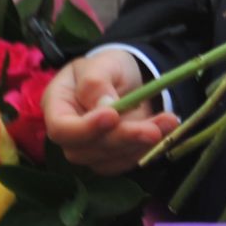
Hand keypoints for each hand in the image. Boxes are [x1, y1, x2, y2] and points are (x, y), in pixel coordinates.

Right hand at [42, 50, 179, 173]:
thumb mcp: (101, 64)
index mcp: (56, 105)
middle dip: (122, 139)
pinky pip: (125, 162)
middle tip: (152, 130)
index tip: (113, 115)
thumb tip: (105, 107)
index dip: (85, 128)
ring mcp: (88, 148)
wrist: (128, 77)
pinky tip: (166, 132)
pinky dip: (147, 150)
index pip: (61, 129)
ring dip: (140, 145)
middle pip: (85, 150)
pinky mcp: (110, 156)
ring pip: (108, 160)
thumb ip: (96, 83)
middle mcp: (69, 133)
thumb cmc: (107, 67)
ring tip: (169, 123)